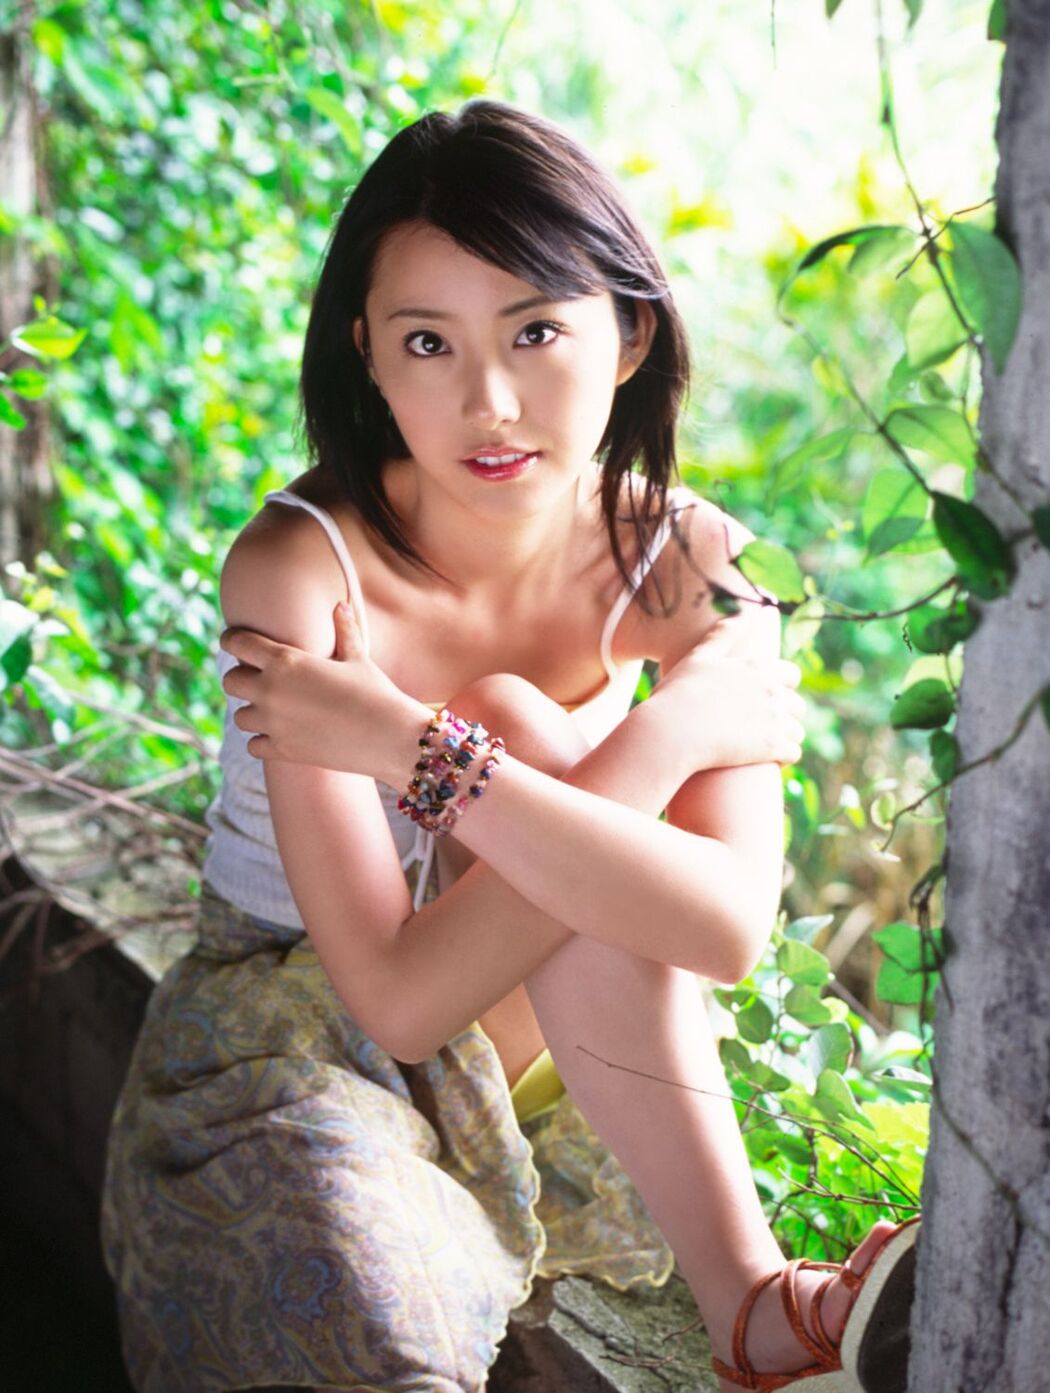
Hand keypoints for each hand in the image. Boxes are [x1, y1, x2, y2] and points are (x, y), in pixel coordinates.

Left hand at [220, 602, 429, 780]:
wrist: (389, 737)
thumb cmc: (376, 692)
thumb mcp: (358, 658)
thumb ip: (344, 631)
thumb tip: (341, 605)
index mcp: (286, 660)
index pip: (237, 643)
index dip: (232, 639)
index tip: (235, 641)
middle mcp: (271, 690)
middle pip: (230, 681)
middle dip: (242, 678)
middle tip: (260, 679)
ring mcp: (273, 723)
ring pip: (240, 716)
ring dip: (253, 711)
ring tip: (274, 710)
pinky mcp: (282, 750)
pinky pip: (253, 745)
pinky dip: (263, 740)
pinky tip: (281, 735)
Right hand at [653, 619, 805, 773]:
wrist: (670, 733)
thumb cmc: (678, 695)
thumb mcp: (698, 658)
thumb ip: (721, 636)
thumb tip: (740, 614)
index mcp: (758, 668)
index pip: (791, 674)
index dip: (784, 686)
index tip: (771, 696)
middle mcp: (772, 691)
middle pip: (797, 705)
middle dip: (786, 715)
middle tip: (766, 726)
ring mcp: (775, 720)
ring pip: (797, 731)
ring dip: (786, 738)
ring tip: (767, 746)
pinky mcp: (772, 747)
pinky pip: (793, 753)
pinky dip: (784, 757)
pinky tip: (769, 761)